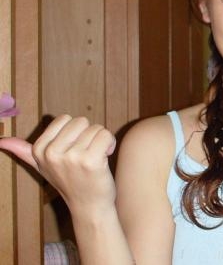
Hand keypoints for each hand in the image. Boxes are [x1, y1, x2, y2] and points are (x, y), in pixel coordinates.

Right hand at [0, 115, 116, 215]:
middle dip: (88, 135)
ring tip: (95, 159)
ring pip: (96, 128)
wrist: (88, 206)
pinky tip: (104, 159)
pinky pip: (106, 135)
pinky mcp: (90, 161)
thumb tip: (1, 140)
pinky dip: (110, 144)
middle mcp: (52, 153)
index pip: (65, 118)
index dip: (74, 132)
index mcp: (39, 150)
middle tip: (86, 155)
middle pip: (81, 121)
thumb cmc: (69, 182)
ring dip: (101, 141)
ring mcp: (71, 157)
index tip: (73, 150)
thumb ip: (23, 151)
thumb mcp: (41, 166)